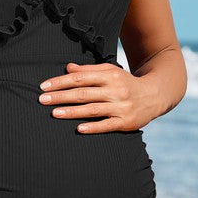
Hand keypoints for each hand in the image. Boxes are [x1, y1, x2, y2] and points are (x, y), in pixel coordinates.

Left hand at [38, 61, 157, 133]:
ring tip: (54, 113)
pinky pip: (107, 125)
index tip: (44, 86)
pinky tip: (79, 129)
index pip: (80, 78)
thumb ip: (89, 70)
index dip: (61, 82)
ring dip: (72, 112)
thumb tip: (68, 68)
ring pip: (92, 109)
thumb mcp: (110, 72)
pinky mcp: (126, 122)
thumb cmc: (126, 83)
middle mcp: (115, 90)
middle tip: (42, 100)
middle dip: (61, 96)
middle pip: (84, 93)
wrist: (155, 95)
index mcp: (109, 75)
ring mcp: (121, 106)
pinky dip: (93, 127)